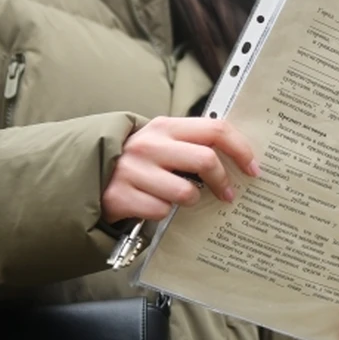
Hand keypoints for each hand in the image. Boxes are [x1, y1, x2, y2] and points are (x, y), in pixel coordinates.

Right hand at [101, 116, 260, 223]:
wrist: (85, 175)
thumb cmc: (139, 162)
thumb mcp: (163, 142)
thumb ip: (193, 143)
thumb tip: (239, 156)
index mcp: (165, 126)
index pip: (215, 130)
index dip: (240, 149)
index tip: (253, 168)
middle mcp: (150, 144)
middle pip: (205, 160)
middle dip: (223, 181)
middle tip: (228, 195)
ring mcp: (133, 170)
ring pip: (185, 193)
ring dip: (190, 201)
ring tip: (180, 198)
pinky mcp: (120, 196)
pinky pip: (161, 211)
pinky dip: (163, 213)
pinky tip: (152, 204)